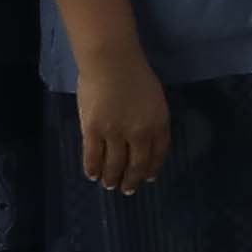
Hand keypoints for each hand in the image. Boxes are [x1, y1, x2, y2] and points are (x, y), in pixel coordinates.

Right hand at [75, 44, 170, 195]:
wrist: (111, 61)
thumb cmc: (135, 73)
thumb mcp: (155, 99)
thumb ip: (153, 120)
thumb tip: (147, 140)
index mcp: (159, 123)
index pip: (158, 154)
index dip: (151, 168)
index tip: (148, 178)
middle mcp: (140, 133)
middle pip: (137, 164)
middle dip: (132, 180)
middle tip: (127, 190)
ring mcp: (115, 133)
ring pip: (114, 164)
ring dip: (112, 178)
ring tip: (109, 185)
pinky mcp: (93, 131)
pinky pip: (93, 156)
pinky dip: (92, 168)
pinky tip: (92, 175)